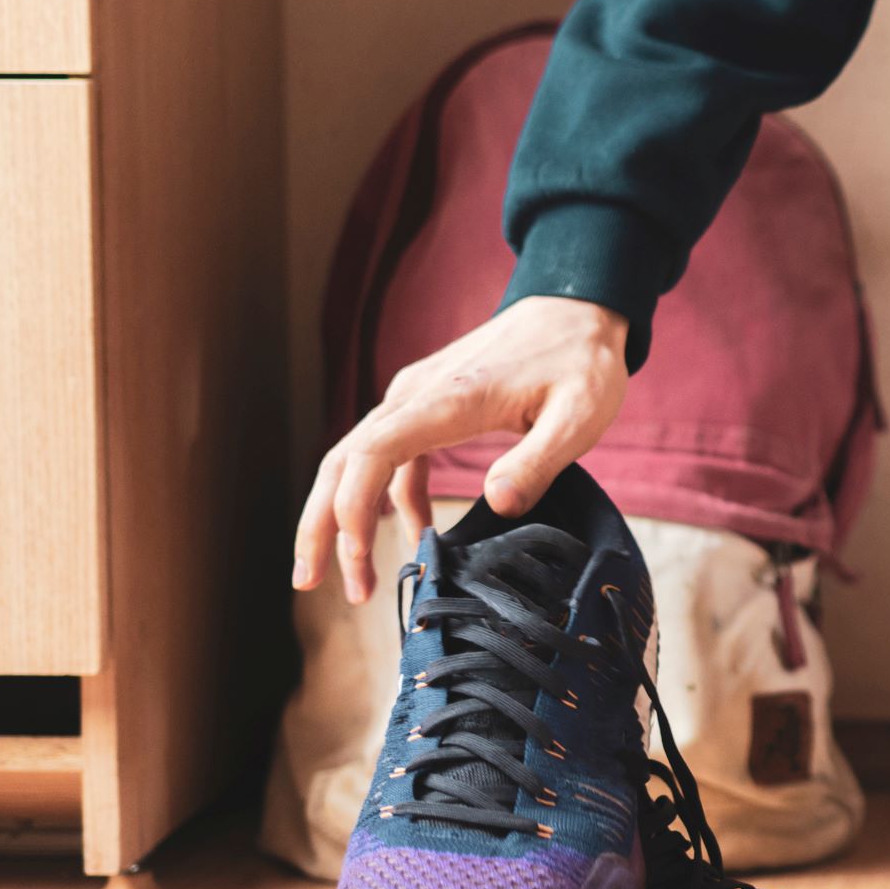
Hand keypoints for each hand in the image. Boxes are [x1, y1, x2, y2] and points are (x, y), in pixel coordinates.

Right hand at [292, 296, 630, 603]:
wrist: (575, 307)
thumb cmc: (580, 359)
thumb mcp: (579, 415)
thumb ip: (538, 461)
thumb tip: (498, 505)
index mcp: (448, 400)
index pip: (372, 453)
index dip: (350, 506)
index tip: (352, 554)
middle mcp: (417, 395)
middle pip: (343, 461)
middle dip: (321, 524)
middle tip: (308, 581)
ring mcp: (417, 397)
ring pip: (357, 460)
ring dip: (346, 518)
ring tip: (354, 580)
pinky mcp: (428, 403)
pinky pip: (391, 454)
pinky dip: (387, 498)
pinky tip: (409, 535)